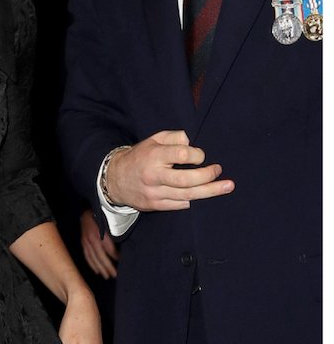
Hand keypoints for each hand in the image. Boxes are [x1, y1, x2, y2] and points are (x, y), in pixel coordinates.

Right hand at [79, 209, 118, 279]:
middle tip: (115, 275)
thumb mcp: (110, 223)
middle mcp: (92, 240)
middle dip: (108, 267)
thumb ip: (116, 234)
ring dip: (100, 268)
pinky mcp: (83, 244)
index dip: (116, 257)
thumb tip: (123, 246)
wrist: (86, 212)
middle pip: (101, 257)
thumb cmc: (100, 217)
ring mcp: (86, 243)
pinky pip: (87, 256)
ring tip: (107, 276)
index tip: (122, 262)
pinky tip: (97, 270)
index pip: (110, 250)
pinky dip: (92, 264)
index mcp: (100, 235)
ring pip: (93, 259)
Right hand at [105, 130, 233, 211]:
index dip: (197, 154)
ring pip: (187, 195)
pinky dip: (195, 200)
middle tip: (219, 170)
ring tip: (227, 186)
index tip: (200, 155)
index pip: (181, 155)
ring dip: (210, 191)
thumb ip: (174, 137)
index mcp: (153, 157)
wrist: (115, 180)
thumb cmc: (140, 157)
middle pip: (187, 179)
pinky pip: (180, 205)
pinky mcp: (156, 205)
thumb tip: (192, 141)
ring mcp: (155, 193)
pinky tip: (206, 196)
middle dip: (208, 176)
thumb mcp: (153, 140)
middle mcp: (154, 176)